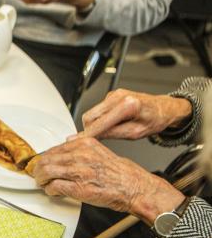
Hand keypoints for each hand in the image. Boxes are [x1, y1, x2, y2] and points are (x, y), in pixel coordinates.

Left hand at [33, 137, 183, 224]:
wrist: (131, 186)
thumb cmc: (117, 173)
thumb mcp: (97, 152)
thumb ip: (79, 151)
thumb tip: (59, 154)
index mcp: (84, 145)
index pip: (53, 149)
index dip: (44, 159)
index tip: (42, 165)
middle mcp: (80, 155)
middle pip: (46, 160)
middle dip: (38, 170)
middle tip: (39, 177)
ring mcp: (78, 172)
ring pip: (46, 172)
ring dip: (41, 180)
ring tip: (44, 184)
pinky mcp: (78, 188)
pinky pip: (53, 187)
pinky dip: (50, 190)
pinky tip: (54, 192)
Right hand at [75, 89, 192, 139]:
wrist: (163, 108)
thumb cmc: (154, 120)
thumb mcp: (134, 133)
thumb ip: (112, 134)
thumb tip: (93, 138)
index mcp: (128, 105)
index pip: (99, 123)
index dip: (86, 135)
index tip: (75, 143)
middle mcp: (119, 96)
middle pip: (89, 116)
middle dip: (90, 130)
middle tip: (98, 140)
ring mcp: (114, 94)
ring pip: (91, 113)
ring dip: (96, 124)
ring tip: (112, 130)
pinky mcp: (111, 95)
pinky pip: (98, 110)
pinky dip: (100, 119)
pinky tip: (114, 122)